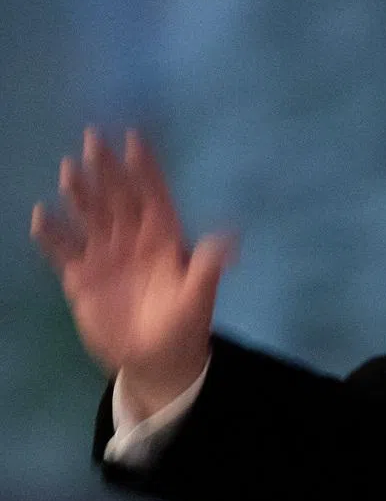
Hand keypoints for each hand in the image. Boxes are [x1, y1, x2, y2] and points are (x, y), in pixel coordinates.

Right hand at [31, 128, 233, 418]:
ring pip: (90, 216)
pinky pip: (63, 251)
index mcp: (164, 240)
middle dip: (107, 170)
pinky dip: (52, 235)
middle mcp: (133, 241)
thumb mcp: (198, 300)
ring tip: (69, 169)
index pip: (153, 196)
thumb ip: (207, 268)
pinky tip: (41, 216)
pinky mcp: (82, 278)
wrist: (158, 361)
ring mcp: (106, 257)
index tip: (135, 138)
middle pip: (118, 198)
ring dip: (80, 194)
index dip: (146, 169)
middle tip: (94, 139)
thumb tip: (230, 238)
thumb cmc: (184, 327)